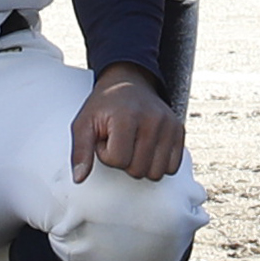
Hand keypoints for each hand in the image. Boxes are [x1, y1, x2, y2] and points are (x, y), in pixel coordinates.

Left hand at [67, 69, 185, 183]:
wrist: (129, 82)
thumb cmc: (105, 105)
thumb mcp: (84, 123)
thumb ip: (80, 151)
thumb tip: (79, 178)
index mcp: (127, 116)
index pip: (118, 160)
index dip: (106, 154)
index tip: (106, 138)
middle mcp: (153, 120)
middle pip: (138, 170)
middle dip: (124, 161)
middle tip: (120, 141)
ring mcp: (169, 125)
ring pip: (156, 173)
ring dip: (142, 165)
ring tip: (133, 144)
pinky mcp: (180, 131)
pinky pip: (172, 167)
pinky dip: (158, 164)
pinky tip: (147, 147)